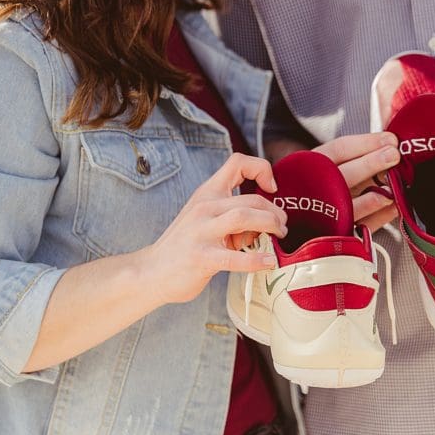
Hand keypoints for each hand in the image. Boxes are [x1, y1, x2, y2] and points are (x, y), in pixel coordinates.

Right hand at [138, 153, 287, 304]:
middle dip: (275, 212)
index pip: (237, 162)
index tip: (272, 188)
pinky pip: (235, 257)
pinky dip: (257, 259)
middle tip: (282, 227)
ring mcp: (201, 232)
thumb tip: (267, 218)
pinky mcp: (201, 257)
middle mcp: (204, 208)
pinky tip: (269, 262)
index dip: (261, 169)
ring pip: (244, 217)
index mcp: (207, 193)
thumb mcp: (205, 217)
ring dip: (270, 226)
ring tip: (278, 237)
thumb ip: (231, 212)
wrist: (152, 271)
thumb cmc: (186, 245)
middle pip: (251, 198)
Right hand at [314, 132, 400, 230]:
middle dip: (372, 163)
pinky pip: (360, 226)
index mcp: (312, 166)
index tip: (391, 140)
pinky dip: (378, 217)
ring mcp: (324, 214)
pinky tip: (394, 207)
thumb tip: (389, 144)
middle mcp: (315, 188)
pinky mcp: (337, 235)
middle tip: (394, 156)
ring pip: (349, 204)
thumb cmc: (323, 189)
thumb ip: (356, 157)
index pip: (339, 149)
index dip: (367, 143)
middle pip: (344, 174)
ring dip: (374, 195)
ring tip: (394, 187)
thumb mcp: (331, 167)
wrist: (291, 227)